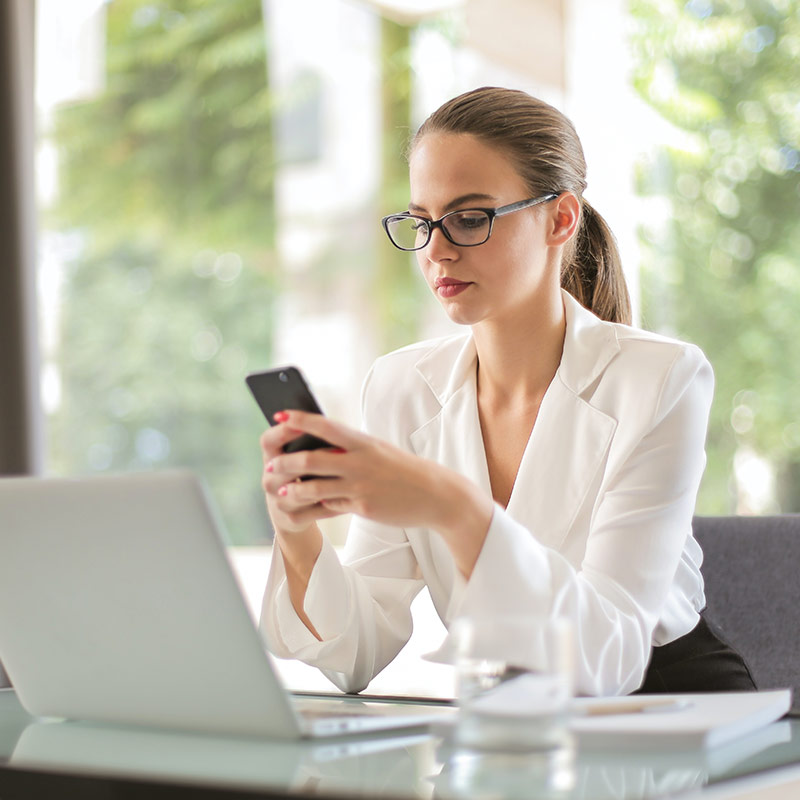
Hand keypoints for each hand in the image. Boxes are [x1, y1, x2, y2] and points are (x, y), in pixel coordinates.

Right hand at [260, 416, 341, 535]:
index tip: (304, 424)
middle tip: (335, 453)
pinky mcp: (291, 518)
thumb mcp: (300, 454)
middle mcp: (269, 478)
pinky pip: (313, 511)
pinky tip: (348, 497)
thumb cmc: (304, 473)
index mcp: (271, 457)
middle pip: (282, 466)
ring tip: (344, 476)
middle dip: (306, 459)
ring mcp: (278, 500)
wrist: (296, 510)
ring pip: (298, 491)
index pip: (268, 440)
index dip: (283, 431)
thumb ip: (307, 440)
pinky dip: (332, 504)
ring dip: (321, 484)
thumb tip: (325, 421)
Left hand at [262, 411, 493, 574]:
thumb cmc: (403, 470)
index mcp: (363, 441)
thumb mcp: (378, 451)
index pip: (325, 426)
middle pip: (312, 458)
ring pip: (315, 485)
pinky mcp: (363, 506)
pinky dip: (315, 504)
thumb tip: (321, 449)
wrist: (436, 494)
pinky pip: (331, 504)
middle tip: (270, 465)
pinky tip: (303, 505)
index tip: (279, 415)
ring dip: (293, 488)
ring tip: (279, 490)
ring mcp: (361, 484)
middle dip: (286, 462)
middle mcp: (360, 461)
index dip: (300, 420)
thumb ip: (351, 449)